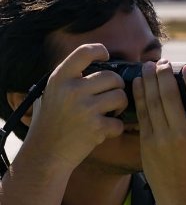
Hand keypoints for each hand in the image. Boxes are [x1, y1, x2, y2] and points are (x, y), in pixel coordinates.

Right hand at [24, 44, 127, 169]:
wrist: (46, 154)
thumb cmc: (51, 122)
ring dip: (120, 106)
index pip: (85, 52)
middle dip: (116, 87)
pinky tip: (104, 131)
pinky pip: (120, 122)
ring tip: (110, 113)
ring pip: (121, 96)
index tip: (106, 56)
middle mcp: (72, 90)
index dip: (100, 50)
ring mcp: (85, 109)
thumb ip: (70, 79)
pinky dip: (116, 128)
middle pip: (112, 77)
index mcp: (60, 78)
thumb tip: (98, 63)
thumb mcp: (51, 94)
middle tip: (110, 98)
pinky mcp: (96, 128)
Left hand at [133, 60, 185, 204]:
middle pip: (172, 97)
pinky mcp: (147, 144)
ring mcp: (163, 140)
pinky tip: (139, 83)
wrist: (180, 196)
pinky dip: (140, 96)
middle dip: (165, 75)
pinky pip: (143, 114)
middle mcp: (183, 135)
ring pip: (154, 102)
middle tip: (162, 61)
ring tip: (148, 66)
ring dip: (150, 81)